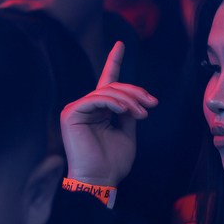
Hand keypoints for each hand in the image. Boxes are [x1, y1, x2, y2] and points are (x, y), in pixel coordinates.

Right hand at [60, 40, 156, 186]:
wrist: (100, 179)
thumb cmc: (113, 162)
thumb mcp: (127, 133)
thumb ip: (129, 113)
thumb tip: (134, 99)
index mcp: (99, 110)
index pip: (107, 81)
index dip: (114, 61)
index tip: (120, 44)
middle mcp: (86, 106)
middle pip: (113, 86)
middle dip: (135, 92)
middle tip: (152, 105)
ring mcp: (77, 108)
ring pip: (107, 91)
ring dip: (129, 100)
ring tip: (142, 113)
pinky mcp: (71, 113)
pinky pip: (96, 99)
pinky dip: (114, 102)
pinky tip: (125, 111)